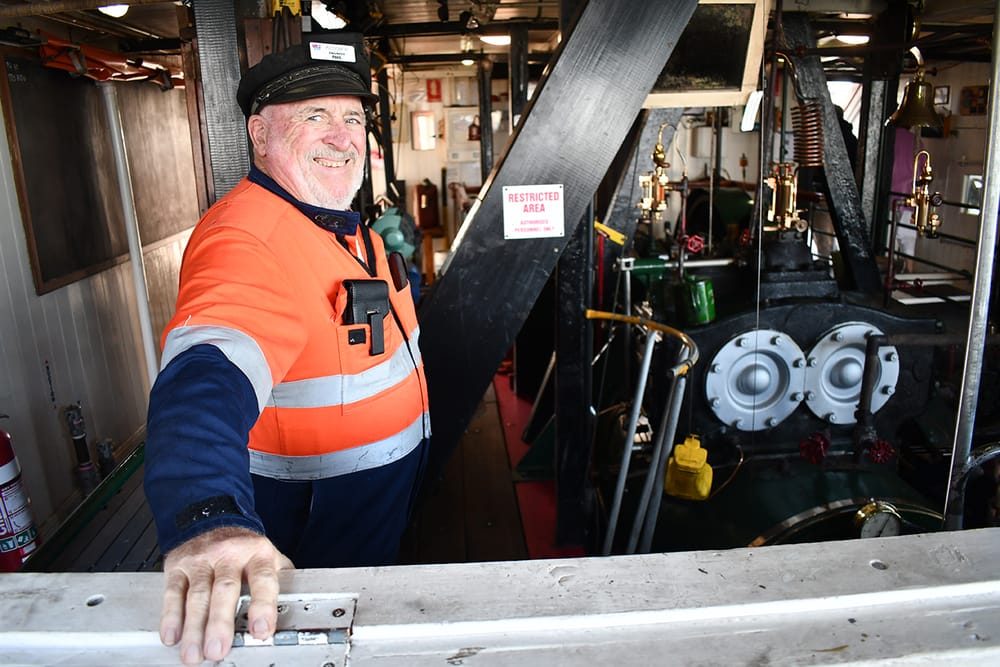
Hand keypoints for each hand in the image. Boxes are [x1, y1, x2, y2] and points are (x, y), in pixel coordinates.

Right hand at [159, 526, 293, 664]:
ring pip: (197, 595)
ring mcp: (202, 560)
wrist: (213, 517)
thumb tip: (295, 607)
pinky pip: (173, 592)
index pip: (263, 580)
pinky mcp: (178, 566)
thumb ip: (279, 579)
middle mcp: (229, 555)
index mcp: (257, 554)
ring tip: (194, 653)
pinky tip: (172, 635)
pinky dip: (171, 616)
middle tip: (218, 649)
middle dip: (220, 623)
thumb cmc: (243, 546)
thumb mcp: (268, 556)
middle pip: (225, 590)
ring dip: (194, 627)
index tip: (261, 631)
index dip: (263, 607)